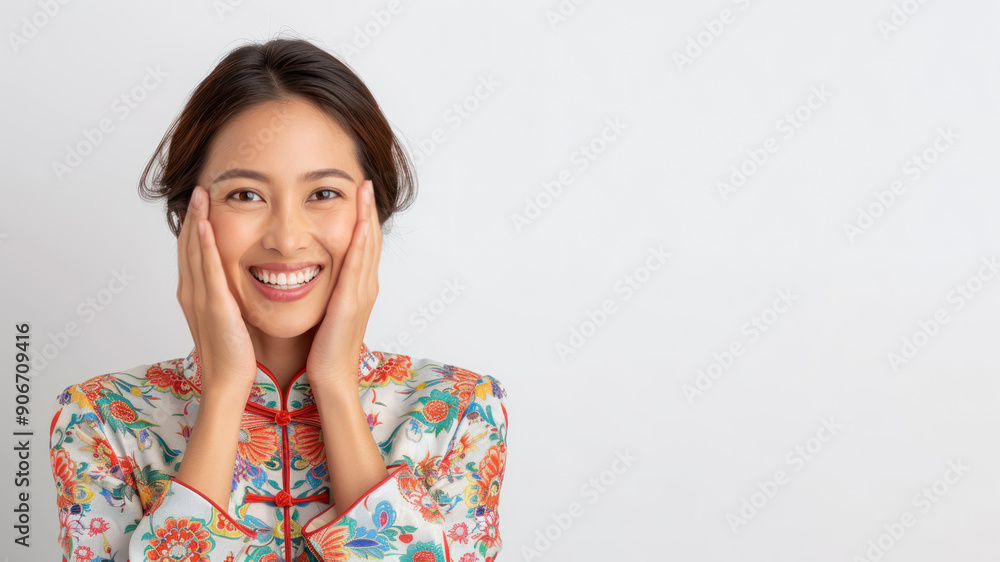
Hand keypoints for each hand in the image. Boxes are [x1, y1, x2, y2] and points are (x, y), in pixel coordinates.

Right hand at [177, 184, 257, 397]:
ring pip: (194, 251)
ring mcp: (200, 298)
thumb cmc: (233, 354)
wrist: (227, 382)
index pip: (193, 252)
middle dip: (193, 215)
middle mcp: (192, 293)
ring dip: (197, 220)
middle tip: (198, 187)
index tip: (203, 202)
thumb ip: (228, 296)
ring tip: (201, 193)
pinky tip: (207, 224)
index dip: (196, 225)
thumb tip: (238, 282)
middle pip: (188, 245)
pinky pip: (208, 269)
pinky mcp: (214, 306)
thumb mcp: (229, 316)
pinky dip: (205, 245)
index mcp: (195, 295)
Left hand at [306, 180, 380, 386]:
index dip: (362, 219)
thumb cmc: (323, 351)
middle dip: (368, 210)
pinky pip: (357, 266)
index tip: (357, 194)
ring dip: (366, 216)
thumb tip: (312, 276)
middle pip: (371, 241)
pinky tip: (360, 223)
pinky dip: (361, 242)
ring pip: (367, 248)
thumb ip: (325, 292)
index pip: (363, 246)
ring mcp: (361, 294)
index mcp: (358, 289)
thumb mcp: (326, 313)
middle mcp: (365, 288)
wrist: (330, 379)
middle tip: (365, 182)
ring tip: (364, 190)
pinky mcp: (351, 303)